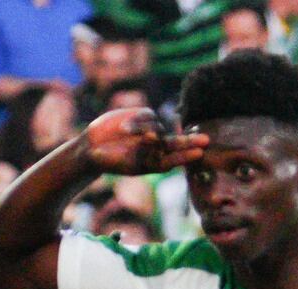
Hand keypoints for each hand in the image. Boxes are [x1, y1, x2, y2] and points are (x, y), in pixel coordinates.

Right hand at [79, 109, 207, 176]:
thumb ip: (138, 149)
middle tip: (205, 140)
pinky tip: (123, 128)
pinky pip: (147, 116)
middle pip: (176, 143)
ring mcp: (151, 131)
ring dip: (144, 128)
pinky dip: (137, 121)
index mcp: (153, 164)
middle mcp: (155, 148)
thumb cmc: (108, 160)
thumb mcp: (122, 161)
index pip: (174, 160)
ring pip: (157, 127)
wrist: (92, 148)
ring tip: (125, 132)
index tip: (199, 153)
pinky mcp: (143, 117)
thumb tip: (153, 135)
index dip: (186, 156)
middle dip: (189, 141)